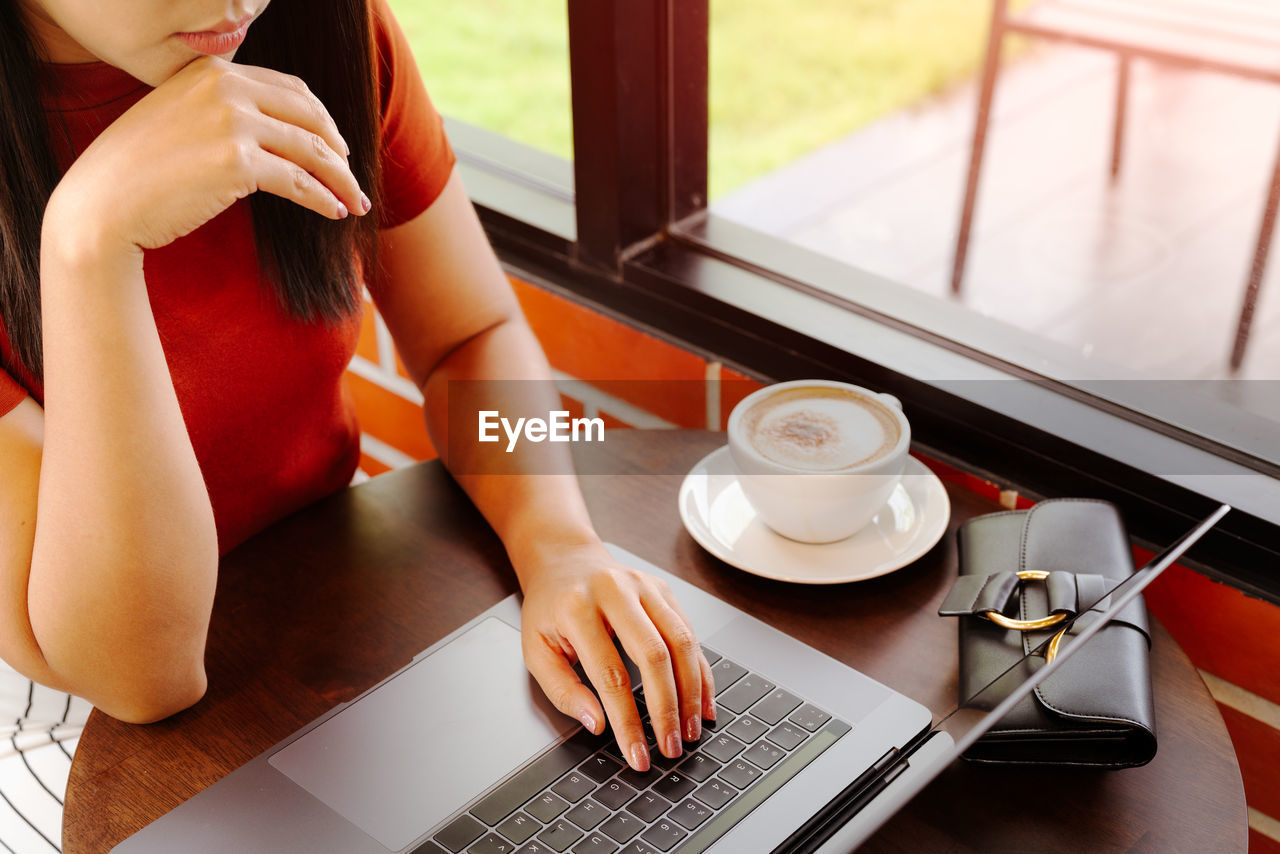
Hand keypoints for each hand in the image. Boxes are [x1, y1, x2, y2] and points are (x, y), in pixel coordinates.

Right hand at [43, 55, 367, 256]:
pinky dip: (323, 198)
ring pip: (311, 150)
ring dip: (340, 180)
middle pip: (309, 115)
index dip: (321, 119)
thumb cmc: (137, 172)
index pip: (289, 89)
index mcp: (212, 70)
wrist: (102, 204)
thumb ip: (219, 111)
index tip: (335, 145)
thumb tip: (271, 132)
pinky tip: (334, 212)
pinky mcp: (237, 162)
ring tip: (354, 202)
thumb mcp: (178, 118)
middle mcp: (225, 87)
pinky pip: (298, 182)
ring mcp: (232, 122)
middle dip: (338, 148)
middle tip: (351, 175)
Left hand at [518, 543, 715, 770]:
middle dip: (667, 708)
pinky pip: (689, 632)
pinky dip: (700, 670)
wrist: (564, 560)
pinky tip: (703, 700)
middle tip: (671, 747)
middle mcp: (615, 592)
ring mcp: (644, 587)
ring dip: (691, 692)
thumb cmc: (549, 609)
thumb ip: (562, 690)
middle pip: (654, 656)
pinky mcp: (663, 590)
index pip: (610, 674)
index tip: (637, 754)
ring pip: (681, 642)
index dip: (627, 720)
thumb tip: (596, 723)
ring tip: (690, 730)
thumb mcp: (537, 650)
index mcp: (578, 608)